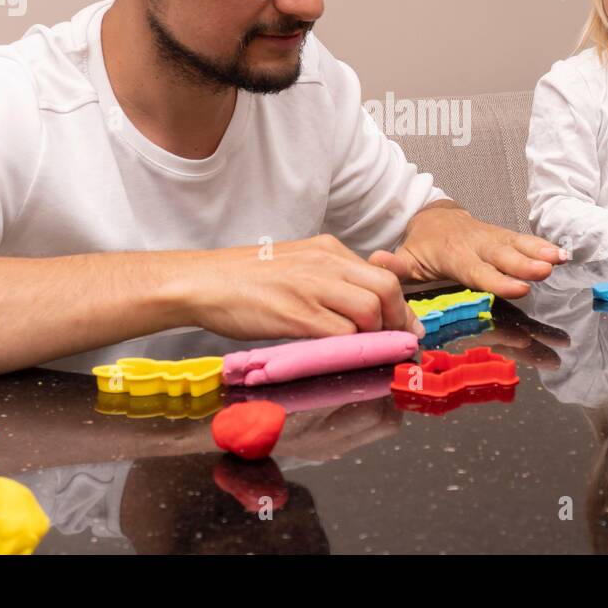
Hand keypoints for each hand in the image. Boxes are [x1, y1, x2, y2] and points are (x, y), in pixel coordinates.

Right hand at [187, 235, 421, 339]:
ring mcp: (312, 288)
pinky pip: (341, 334)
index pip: (383, 273)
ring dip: (376, 336)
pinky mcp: (296, 314)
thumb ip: (328, 277)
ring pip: (370, 311)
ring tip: (370, 352)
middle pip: (387, 288)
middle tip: (397, 341)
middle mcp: (326, 264)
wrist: (203, 282)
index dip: (401, 304)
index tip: (405, 325)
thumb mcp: (296, 264)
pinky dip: (350, 349)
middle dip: (399, 320)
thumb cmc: (245, 278)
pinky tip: (345, 357)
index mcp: (328, 250)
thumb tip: (360, 304)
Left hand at [367, 201, 563, 298]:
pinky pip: (524, 241)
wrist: (434, 217)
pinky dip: (544, 246)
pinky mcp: (504, 237)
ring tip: (560, 260)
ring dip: (540, 253)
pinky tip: (563, 255)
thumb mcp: (405, 258)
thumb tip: (377, 262)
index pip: (478, 271)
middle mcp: (477, 244)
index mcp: (454, 255)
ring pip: (517, 245)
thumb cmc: (421, 246)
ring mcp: (493, 239)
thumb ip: (395, 265)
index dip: (498, 280)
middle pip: (503, 256)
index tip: (519, 288)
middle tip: (545, 271)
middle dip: (525, 264)